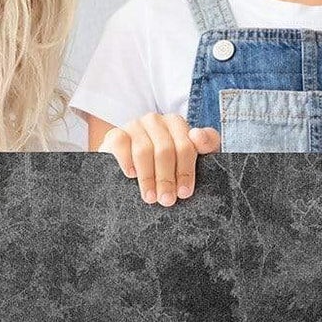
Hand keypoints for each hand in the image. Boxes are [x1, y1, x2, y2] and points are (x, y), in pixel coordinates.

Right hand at [101, 114, 220, 204]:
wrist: (131, 166)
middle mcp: (156, 120)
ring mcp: (135, 125)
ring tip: (150, 197)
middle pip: (165, 150)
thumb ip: (206, 145)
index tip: (185, 193)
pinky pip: (121, 144)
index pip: (186, 145)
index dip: (186, 171)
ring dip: (148, 177)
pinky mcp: (115, 133)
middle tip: (167, 200)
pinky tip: (131, 175)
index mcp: (177, 123)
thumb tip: (198, 135)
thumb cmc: (168, 165)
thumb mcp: (192, 158)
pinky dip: (126, 161)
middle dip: (167, 179)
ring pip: (144, 150)